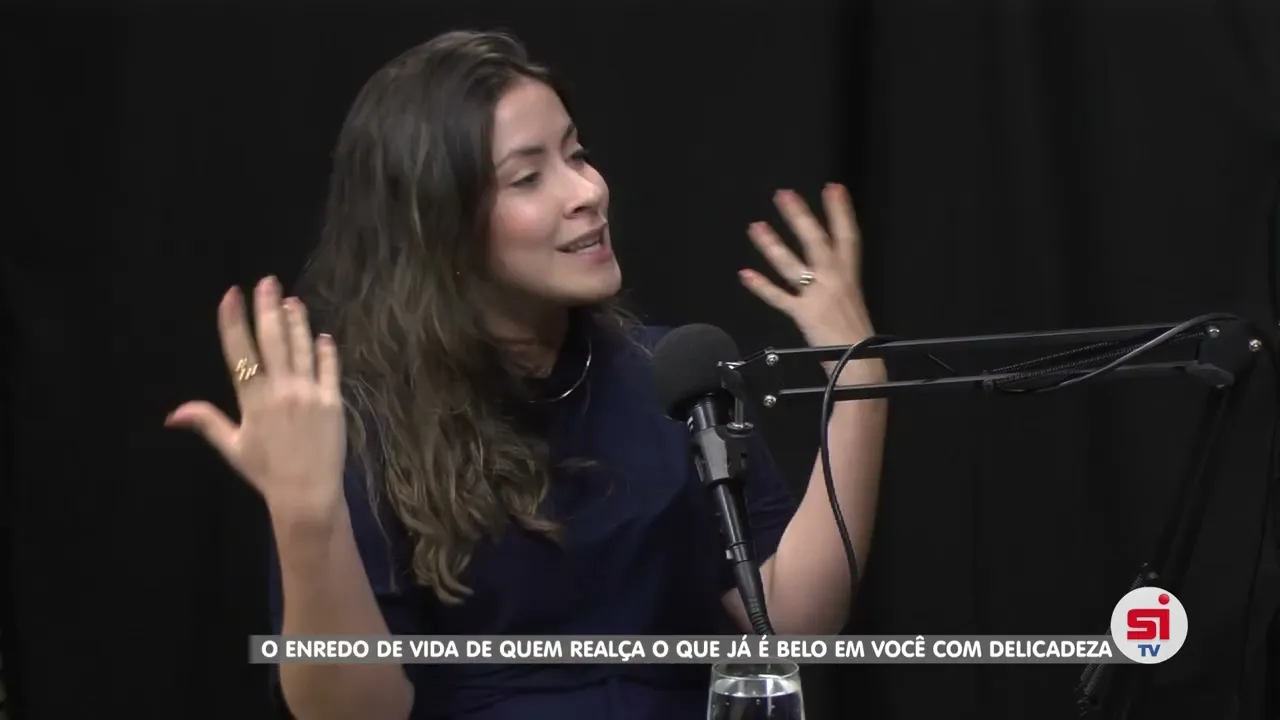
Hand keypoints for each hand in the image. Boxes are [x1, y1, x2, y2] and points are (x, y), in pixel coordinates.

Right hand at [166, 276, 346, 520]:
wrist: (307, 493)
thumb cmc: (266, 472)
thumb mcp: (233, 447)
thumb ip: (206, 422)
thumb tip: (171, 414)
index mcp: (252, 400)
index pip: (239, 351)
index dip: (234, 320)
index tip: (231, 294)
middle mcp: (280, 390)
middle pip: (272, 340)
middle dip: (268, 307)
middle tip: (267, 281)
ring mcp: (309, 394)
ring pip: (302, 348)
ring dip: (296, 322)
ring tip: (292, 300)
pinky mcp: (333, 401)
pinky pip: (330, 368)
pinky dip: (325, 350)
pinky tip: (321, 335)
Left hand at [740, 184, 874, 349]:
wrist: (862, 365)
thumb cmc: (859, 340)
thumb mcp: (853, 304)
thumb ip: (839, 287)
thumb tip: (827, 277)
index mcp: (850, 277)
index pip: (848, 237)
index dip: (840, 212)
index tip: (833, 188)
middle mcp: (836, 280)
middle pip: (816, 241)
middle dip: (800, 216)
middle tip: (783, 194)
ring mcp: (819, 295)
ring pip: (793, 264)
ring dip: (773, 244)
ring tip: (755, 226)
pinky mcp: (805, 314)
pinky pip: (779, 297)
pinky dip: (761, 286)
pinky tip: (745, 274)